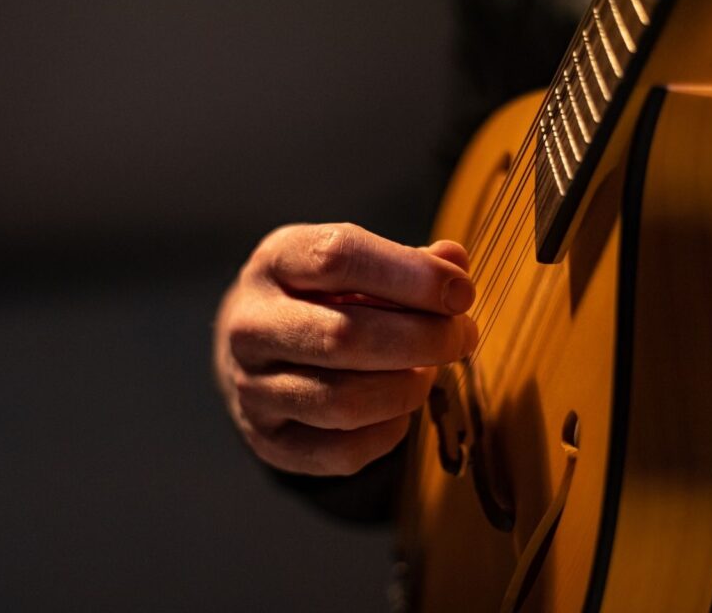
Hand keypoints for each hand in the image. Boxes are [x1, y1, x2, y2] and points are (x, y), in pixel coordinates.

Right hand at [214, 223, 477, 475]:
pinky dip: (388, 433)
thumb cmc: (318, 297)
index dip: (412, 276)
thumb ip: (407, 263)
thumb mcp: (352, 263)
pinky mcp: (268, 441)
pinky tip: (400, 410)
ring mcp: (252, 388)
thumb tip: (455, 264)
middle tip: (461, 339)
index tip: (461, 293)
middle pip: (344, 337)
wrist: (254, 349)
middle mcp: (250, 325)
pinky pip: (341, 452)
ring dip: (406, 389)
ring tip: (428, 372)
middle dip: (422, 340)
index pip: (339, 259)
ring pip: (343, 401)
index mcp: (274, 263)